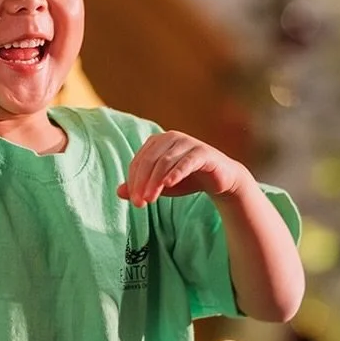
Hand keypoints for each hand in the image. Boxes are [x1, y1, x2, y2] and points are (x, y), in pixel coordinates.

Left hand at [118, 131, 246, 206]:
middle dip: (141, 183)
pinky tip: (168, 185)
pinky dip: (176, 173)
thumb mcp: (161, 186)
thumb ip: (141, 186)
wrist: (220, 180)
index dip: (133, 181)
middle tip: (139, 203)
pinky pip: (186, 162)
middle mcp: (171, 137)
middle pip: (149, 160)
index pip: (139, 161)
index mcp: (157, 142)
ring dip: (155, 181)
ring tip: (150, 199)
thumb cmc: (187, 180)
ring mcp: (188, 143)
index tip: (134, 202)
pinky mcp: (203, 152)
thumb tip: (119, 192)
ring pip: (165, 161)